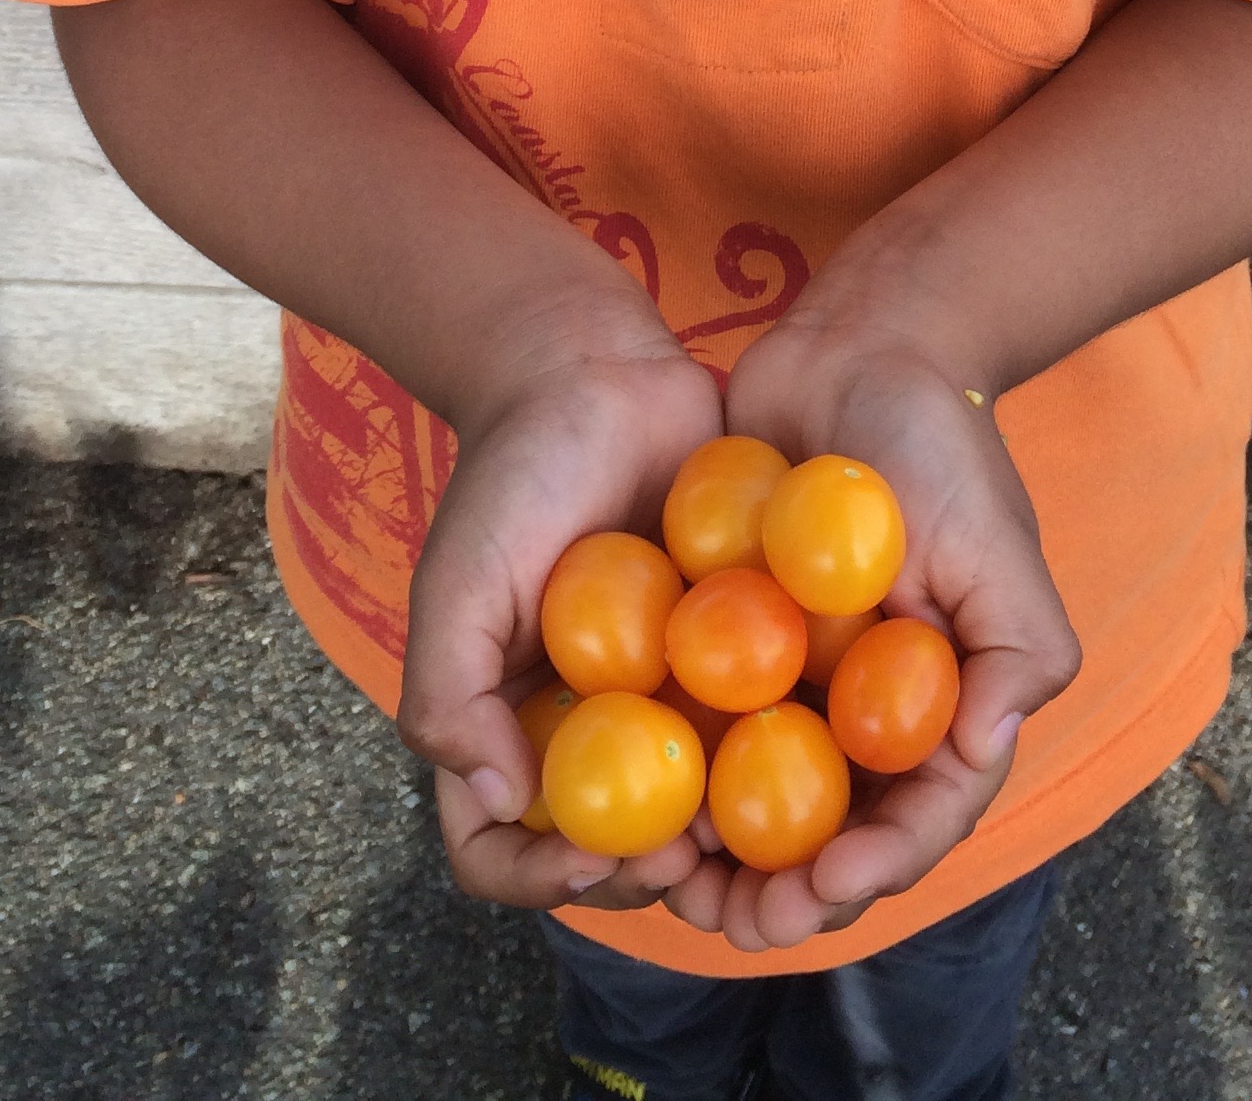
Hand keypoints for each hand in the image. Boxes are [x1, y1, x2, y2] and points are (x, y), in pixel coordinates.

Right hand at [396, 311, 722, 913]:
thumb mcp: (457, 581)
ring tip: (746, 821)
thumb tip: (502, 801)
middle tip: (685, 847)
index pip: (499, 850)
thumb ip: (448, 694)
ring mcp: (661, 699)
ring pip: (691, 811)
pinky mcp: (731, 654)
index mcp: (506, 727)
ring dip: (719, 841)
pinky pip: (754, 728)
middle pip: (606, 855)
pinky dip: (776, 755)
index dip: (535, 877)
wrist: (598, 373)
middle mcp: (584, 731)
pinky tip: (803, 752)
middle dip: (644, 875)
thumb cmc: (513, 475)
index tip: (586, 852)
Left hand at [669, 323, 1079, 952]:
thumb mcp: (995, 539)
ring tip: (673, 889)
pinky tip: (630, 799)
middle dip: (784, 896)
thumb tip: (985, 751)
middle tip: (732, 920)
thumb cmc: (936, 442)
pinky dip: (670, 772)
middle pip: (829, 837)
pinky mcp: (727, 640)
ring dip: (719, 861)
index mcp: (940, 707)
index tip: (818, 892)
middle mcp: (867, 711)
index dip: (873, 872)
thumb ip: (1015, 648)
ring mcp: (794, 680)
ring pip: (754, 803)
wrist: (854, 345)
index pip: (916, 820)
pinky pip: (697, 722)